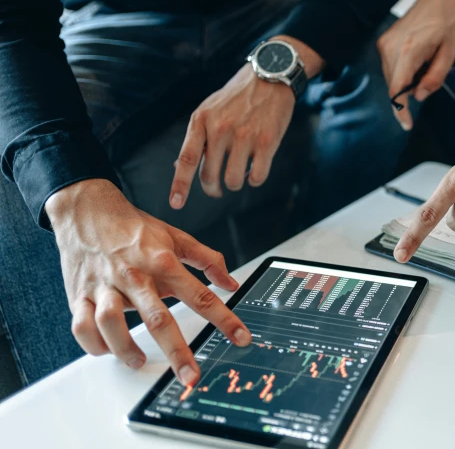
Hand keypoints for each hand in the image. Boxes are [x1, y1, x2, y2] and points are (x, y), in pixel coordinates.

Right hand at [47, 179, 248, 385]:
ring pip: (111, 323)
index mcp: (163, 262)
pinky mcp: (81, 294)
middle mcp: (135, 276)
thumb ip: (207, 260)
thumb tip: (231, 283)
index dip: (223, 318)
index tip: (240, 337)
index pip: (200, 295)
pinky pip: (82, 325)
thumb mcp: (176, 237)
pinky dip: (93, 343)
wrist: (87, 211)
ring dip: (126, 349)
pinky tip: (107, 350)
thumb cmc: (134, 228)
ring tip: (140, 362)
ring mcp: (105, 286)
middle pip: (158, 318)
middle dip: (178, 351)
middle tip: (191, 376)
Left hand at [170, 37, 322, 207]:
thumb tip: (179, 166)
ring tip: (238, 174)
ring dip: (235, 183)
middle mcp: (221, 128)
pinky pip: (257, 176)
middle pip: (210, 175)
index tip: (176, 203)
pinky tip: (255, 170)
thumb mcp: (209, 109)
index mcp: (202, 120)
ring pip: (233, 180)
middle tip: (216, 189)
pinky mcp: (267, 142)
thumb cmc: (237, 97)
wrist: (270, 77)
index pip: (188, 159)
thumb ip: (197, 137)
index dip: (180, 184)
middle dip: (212, 188)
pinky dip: (254, 179)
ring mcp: (245, 136)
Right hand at [378, 0, 454, 129]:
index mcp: (409, 50)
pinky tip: (416, 61)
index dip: (401, 110)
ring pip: (390, 78)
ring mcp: (384, 44)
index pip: (398, 89)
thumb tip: (419, 97)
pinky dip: (402, 73)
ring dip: (406, 82)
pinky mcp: (382, 42)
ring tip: (424, 64)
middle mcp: (391, 47)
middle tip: (428, 78)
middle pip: (393, 85)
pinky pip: (389, 68)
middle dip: (409, 93)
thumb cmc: (447, 26)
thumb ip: (434, 78)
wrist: (437, 1)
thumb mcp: (449, 55)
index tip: (407, 125)